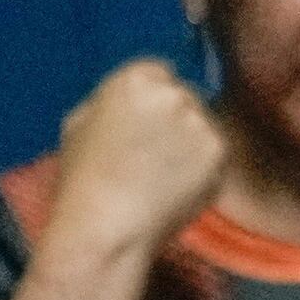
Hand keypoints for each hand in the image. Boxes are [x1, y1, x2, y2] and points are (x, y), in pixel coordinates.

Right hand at [36, 58, 231, 268]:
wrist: (106, 227)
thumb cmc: (82, 181)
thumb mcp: (78, 123)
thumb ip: (109, 102)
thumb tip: (127, 105)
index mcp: (135, 78)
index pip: (159, 73)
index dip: (153, 101)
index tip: (147, 126)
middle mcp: (173, 91)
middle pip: (185, 98)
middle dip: (176, 122)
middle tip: (157, 158)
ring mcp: (201, 121)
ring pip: (204, 127)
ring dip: (193, 146)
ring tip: (165, 179)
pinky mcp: (220, 153)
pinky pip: (217, 157)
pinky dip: (205, 172)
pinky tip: (178, 189)